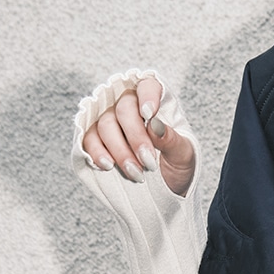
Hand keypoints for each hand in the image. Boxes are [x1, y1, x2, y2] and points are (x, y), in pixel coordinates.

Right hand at [82, 75, 196, 196]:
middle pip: (124, 108)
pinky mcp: (96, 139)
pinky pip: (89, 139)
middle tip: (148, 163)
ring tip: (136, 173)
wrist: (167, 188)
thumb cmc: (177, 164)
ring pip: (105, 124)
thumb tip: (154, 125)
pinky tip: (108, 166)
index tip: (149, 114)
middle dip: (136, 137)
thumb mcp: (184, 155)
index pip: (148, 86)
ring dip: (119, 150)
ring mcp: (111, 121)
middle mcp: (131, 107)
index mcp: (157, 102)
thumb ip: (171, 139)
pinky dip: (97, 152)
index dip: (147, 96)